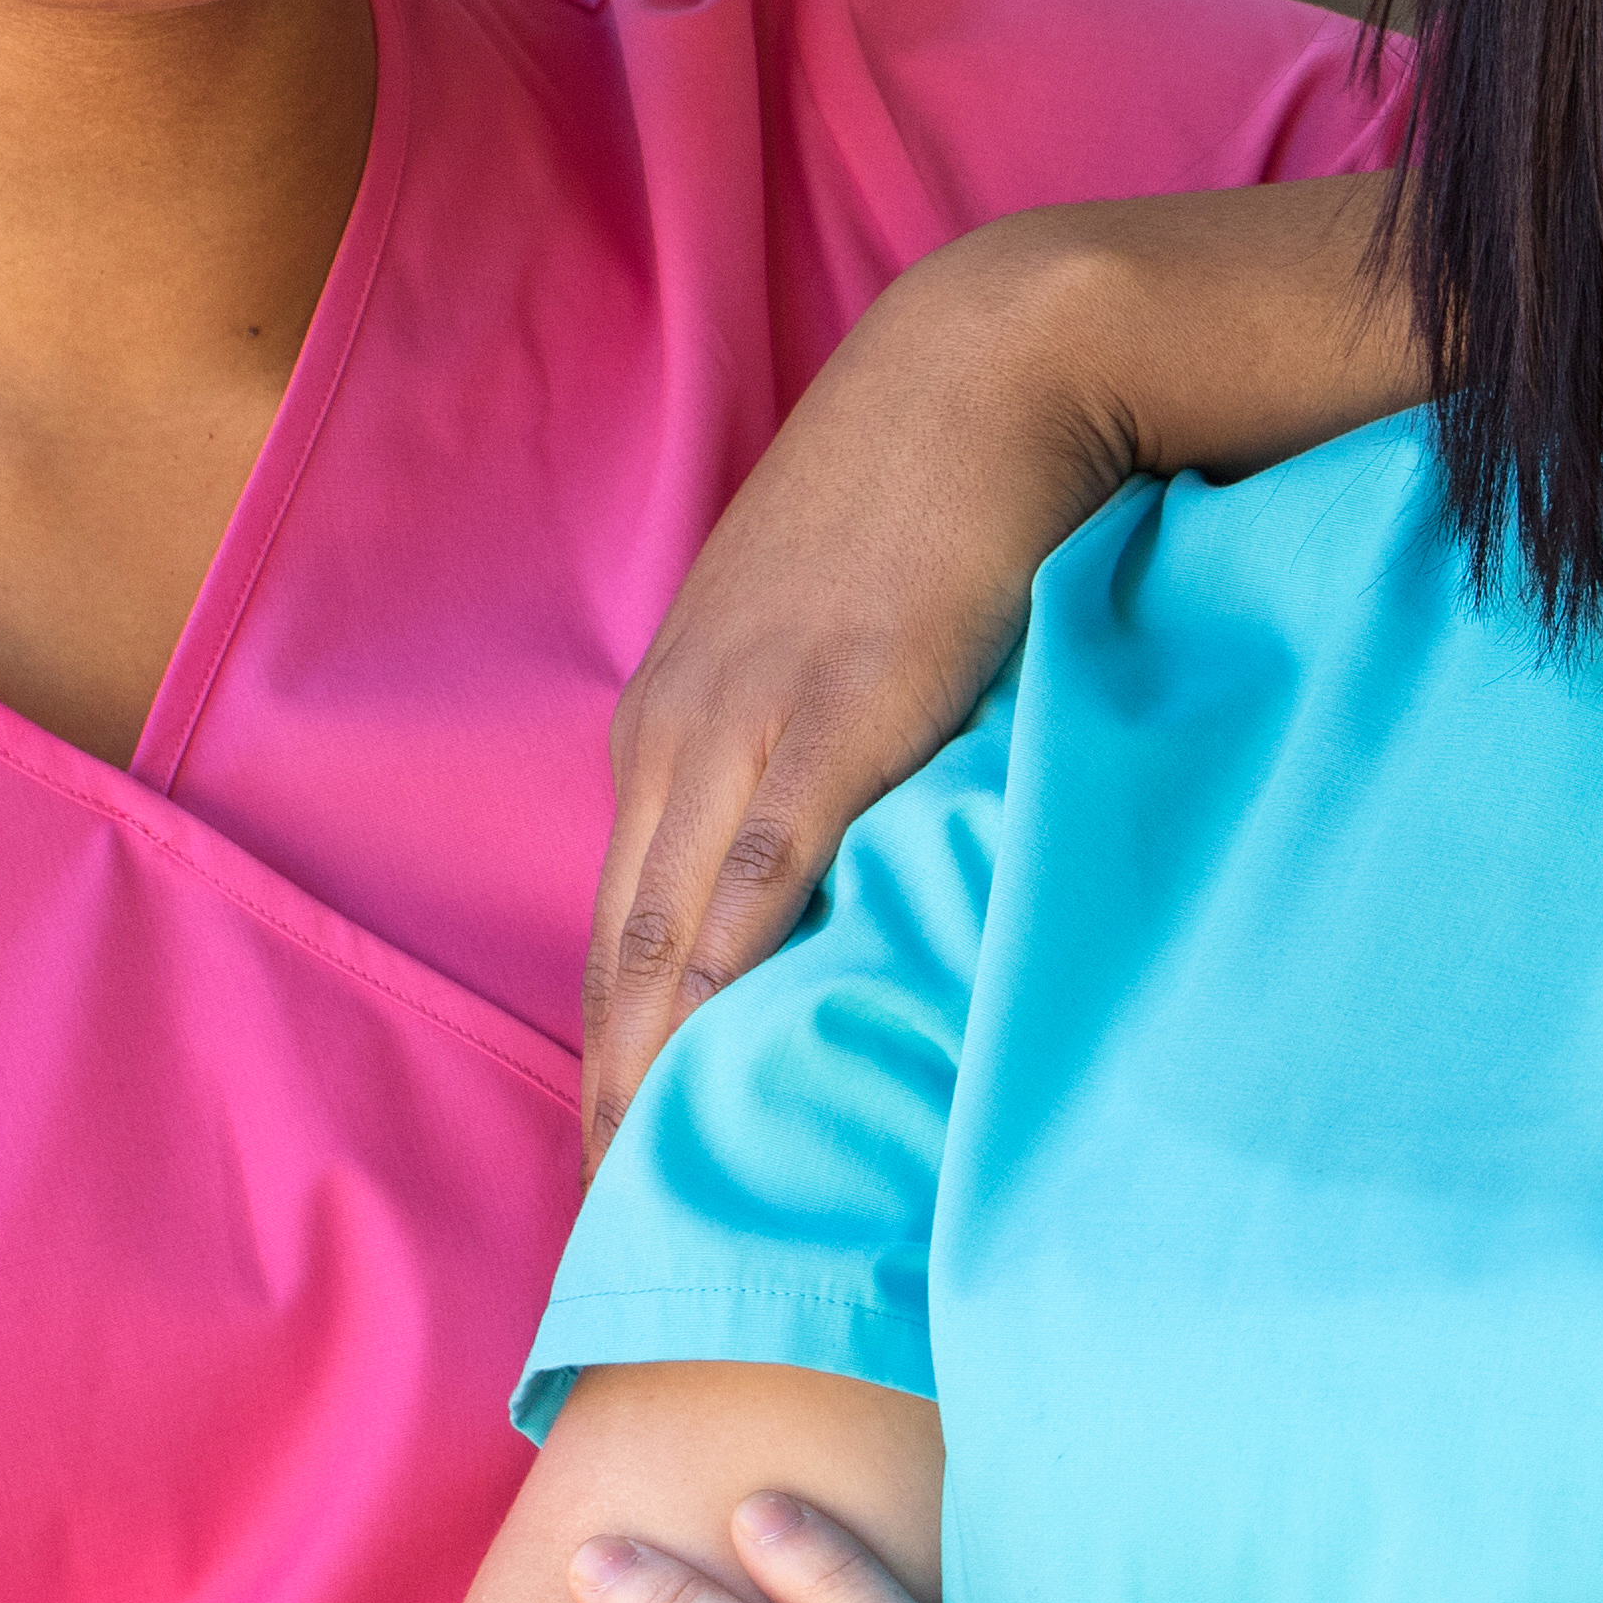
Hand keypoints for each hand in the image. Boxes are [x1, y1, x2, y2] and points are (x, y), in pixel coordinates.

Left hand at [583, 181, 1413, 1162]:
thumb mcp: (837, 626)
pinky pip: (755, 888)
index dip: (606, 1055)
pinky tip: (708, 1084)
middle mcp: (680, 731)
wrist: (996, 358)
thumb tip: (844, 860)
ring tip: (651, 1216)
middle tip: (611, 1244)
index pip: (614, 925)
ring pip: (660, 949)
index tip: (613, 1170)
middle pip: (612, 962)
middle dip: (606, 1105)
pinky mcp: (830, 724)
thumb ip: (820, 739)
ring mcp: (745, 728)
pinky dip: (721, 997)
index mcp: (676, 717)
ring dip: (648, 1086)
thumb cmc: (936, 491)